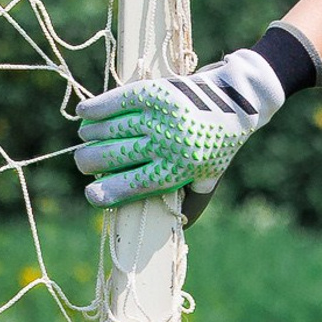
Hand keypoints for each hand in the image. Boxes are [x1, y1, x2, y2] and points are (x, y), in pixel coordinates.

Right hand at [72, 50, 286, 207]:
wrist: (237, 99)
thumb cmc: (219, 142)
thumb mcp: (210, 175)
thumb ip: (194, 202)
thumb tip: (177, 229)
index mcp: (181, 168)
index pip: (136, 185)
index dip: (109, 192)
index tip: (91, 195)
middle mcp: (170, 143)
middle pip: (116, 156)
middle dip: (91, 162)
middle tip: (84, 163)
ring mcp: (163, 116)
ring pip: (113, 128)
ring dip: (93, 135)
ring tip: (87, 138)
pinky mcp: (159, 92)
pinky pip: (119, 100)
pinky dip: (98, 107)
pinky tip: (84, 113)